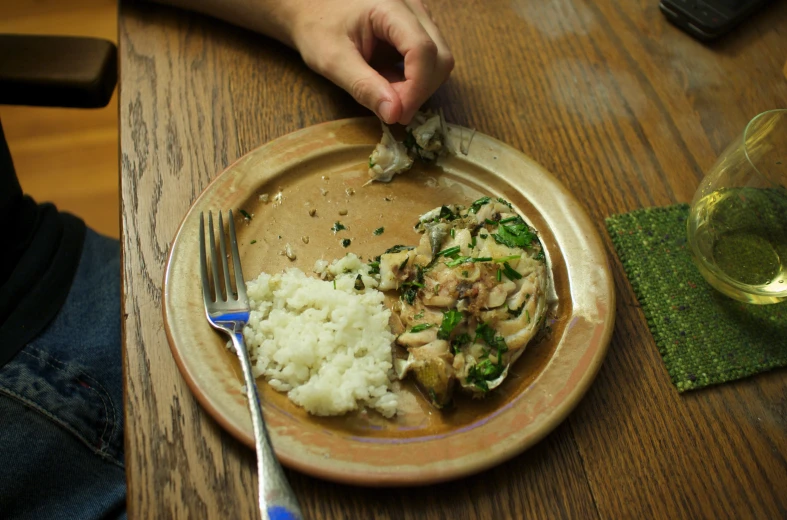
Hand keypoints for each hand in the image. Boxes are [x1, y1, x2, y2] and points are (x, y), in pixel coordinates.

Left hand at [287, 0, 454, 124]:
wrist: (310, 9)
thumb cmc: (317, 27)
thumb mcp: (332, 60)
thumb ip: (363, 87)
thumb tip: (395, 114)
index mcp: (390, 6)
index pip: (422, 50)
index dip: (416, 88)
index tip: (398, 116)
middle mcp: (412, 7)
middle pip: (440, 56)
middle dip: (421, 91)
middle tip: (393, 111)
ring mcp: (418, 17)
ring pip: (439, 60)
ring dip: (419, 87)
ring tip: (386, 96)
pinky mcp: (416, 29)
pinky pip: (429, 60)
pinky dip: (415, 81)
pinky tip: (390, 84)